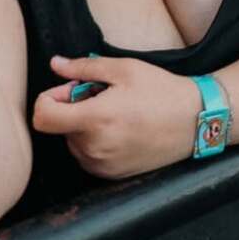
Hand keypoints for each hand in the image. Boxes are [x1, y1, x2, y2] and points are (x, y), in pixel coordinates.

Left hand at [33, 55, 199, 178]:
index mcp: (95, 119)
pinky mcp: (109, 175)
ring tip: (119, 113)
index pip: (43, 117)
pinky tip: (123, 129)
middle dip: (76, 108)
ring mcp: (100, 165)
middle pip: (61, 126)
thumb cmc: (162, 91)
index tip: (69, 91)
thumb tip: (56, 64)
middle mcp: (93, 147)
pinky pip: (88, 156)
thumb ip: (85, 67)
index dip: (49, 99)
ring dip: (86, 125)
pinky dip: (97, 141)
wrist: (195, 121)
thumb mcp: (126, 69)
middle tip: (107, 95)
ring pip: (74, 141)